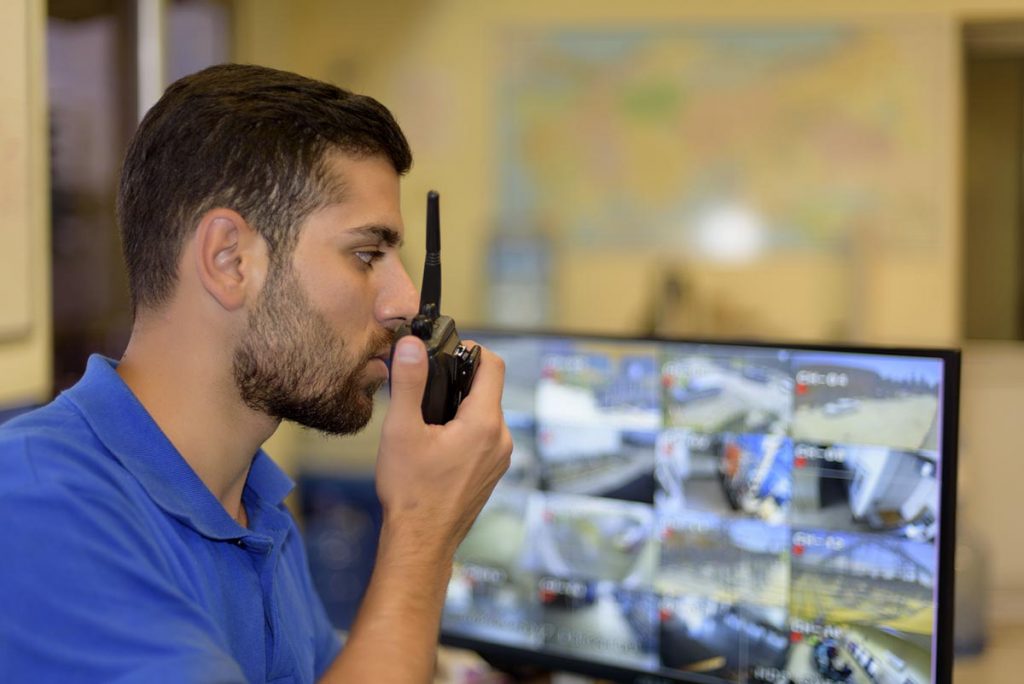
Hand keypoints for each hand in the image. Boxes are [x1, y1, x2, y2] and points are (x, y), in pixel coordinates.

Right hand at [375, 336, 511, 558]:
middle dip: (459, 380)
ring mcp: (500, 457)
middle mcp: (501, 438)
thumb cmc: (410, 492)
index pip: (494, 365)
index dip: (471, 349)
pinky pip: (484, 436)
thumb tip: (412, 345)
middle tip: (426, 385)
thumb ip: (409, 382)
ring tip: (427, 418)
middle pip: (488, 389)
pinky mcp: (493, 471)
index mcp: (484, 423)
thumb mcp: (401, 430)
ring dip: (461, 407)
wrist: (420, 542)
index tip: (446, 352)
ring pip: (486, 413)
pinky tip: (437, 442)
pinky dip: (465, 429)